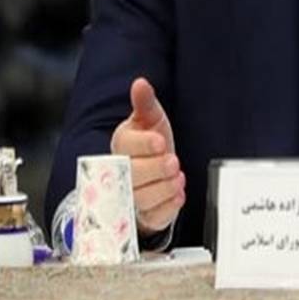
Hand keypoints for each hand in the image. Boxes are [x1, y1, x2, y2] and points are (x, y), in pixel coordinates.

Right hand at [110, 77, 184, 236]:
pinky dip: (169, 206)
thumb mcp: (151, 120)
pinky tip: (177, 194)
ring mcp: (131, 196)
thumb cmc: (149, 145)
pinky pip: (155, 216)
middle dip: (155, 168)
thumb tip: (140, 83)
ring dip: (164, 188)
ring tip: (176, 178)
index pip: (126, 146)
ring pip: (143, 198)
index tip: (160, 141)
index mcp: (121, 145)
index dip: (143, 145)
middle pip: (133, 175)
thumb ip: (146, 103)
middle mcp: (121, 173)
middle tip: (172, 162)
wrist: (154, 174)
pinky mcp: (145, 215)